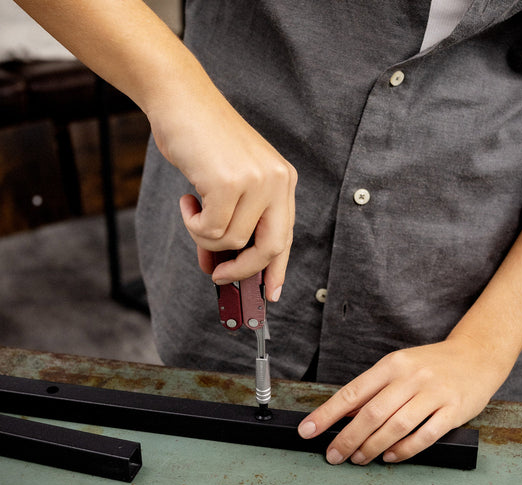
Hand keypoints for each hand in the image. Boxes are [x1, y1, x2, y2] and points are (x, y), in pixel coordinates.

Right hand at [148, 86, 296, 301]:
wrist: (181, 100)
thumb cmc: (203, 143)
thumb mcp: (228, 183)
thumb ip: (233, 222)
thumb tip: (218, 265)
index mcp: (283, 181)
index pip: (286, 236)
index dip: (278, 269)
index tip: (271, 294)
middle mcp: (278, 180)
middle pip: (269, 248)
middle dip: (242, 270)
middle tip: (217, 275)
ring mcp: (256, 181)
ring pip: (231, 241)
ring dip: (204, 236)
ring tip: (194, 209)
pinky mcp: (229, 182)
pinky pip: (210, 230)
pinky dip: (193, 224)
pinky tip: (188, 199)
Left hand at [298, 336, 507, 464]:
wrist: (475, 356)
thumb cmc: (430, 364)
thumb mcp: (398, 366)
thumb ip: (374, 389)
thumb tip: (345, 414)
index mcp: (391, 364)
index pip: (352, 392)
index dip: (327, 413)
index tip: (308, 429)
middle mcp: (409, 377)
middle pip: (371, 413)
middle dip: (347, 438)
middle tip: (332, 455)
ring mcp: (433, 393)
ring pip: (395, 426)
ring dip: (372, 447)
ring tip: (358, 459)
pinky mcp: (453, 410)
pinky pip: (424, 435)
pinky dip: (404, 451)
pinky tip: (390, 457)